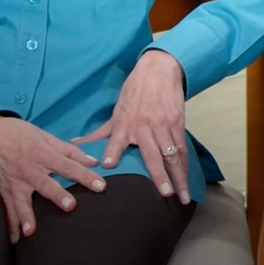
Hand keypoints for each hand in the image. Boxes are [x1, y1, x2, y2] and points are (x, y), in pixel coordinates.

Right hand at [0, 114, 104, 242]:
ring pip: (22, 201)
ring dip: (27, 216)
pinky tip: (14, 240)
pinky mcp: (2, 190)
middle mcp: (28, 169)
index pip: (68, 166)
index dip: (85, 175)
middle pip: (46, 184)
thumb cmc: (19, 133)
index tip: (101, 186)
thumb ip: (70, 150)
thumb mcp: (45, 136)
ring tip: (32, 232)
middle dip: (58, 195)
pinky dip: (10, 225)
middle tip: (71, 206)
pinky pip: (6, 209)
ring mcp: (14, 181)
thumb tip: (93, 161)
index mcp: (42, 153)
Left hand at [74, 49, 189, 202]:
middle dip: (160, 175)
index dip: (112, 151)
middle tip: (164, 194)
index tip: (109, 165)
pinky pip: (182, 147)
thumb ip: (101, 132)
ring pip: (172, 155)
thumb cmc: (135, 90)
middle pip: (153, 154)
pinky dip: (184, 164)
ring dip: (178, 176)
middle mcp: (145, 126)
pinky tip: (186, 177)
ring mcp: (163, 125)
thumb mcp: (116, 110)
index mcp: (125, 123)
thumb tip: (77, 144)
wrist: (159, 70)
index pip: (116, 140)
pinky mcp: (177, 122)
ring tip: (182, 195)